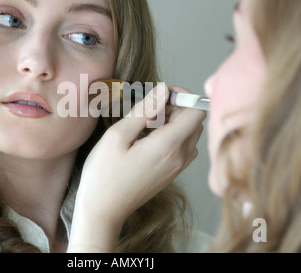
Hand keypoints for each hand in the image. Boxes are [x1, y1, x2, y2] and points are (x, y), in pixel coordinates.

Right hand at [67, 84, 205, 251]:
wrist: (103, 211)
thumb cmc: (104, 174)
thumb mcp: (118, 136)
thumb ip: (144, 110)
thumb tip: (163, 89)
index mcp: (168, 146)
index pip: (197, 110)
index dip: (182, 96)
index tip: (159, 96)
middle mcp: (180, 157)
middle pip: (195, 121)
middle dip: (176, 107)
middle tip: (148, 110)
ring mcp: (178, 168)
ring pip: (190, 133)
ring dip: (173, 122)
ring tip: (146, 126)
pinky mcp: (172, 174)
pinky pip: (183, 147)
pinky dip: (171, 137)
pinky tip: (148, 140)